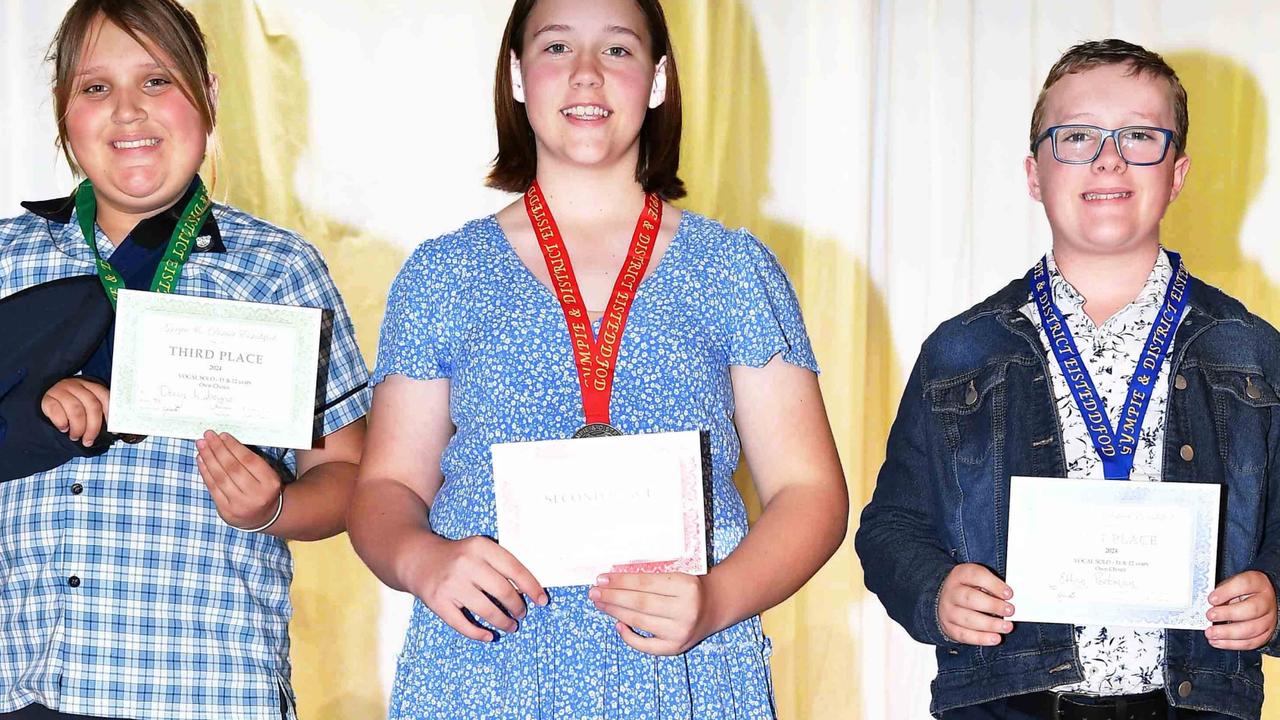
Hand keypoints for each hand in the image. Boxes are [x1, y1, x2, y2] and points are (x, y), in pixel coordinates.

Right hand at [41, 377, 109, 446]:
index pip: (105, 398)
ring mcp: (62, 390)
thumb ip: (97, 413)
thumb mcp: (84, 406)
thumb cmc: (69, 406)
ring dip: (78, 428)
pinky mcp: (47, 398)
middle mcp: (77, 386)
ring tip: (75, 436)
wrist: (45, 399)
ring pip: (76, 410)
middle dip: (93, 427)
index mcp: (90, 387)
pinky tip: (63, 428)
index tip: (111, 430)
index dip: (110, 414)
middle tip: (88, 440)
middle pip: (92, 405)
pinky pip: (57, 411)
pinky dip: (62, 423)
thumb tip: (111, 430)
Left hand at [195, 431, 283, 529]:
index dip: (234, 446)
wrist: (263, 516)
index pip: (249, 460)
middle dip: (218, 449)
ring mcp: (240, 505)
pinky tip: (201, 460)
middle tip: (208, 436)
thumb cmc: (262, 488)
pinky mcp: (226, 511)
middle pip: (233, 468)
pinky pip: (213, 488)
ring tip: (201, 445)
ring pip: (220, 477)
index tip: (223, 435)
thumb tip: (224, 442)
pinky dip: (205, 472)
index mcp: (270, 483)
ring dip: (208, 458)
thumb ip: (248, 461)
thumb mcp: (265, 474)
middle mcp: (256, 495)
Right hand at [405, 535, 546, 641]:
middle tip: (522, 613)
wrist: (418, 559)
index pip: (514, 569)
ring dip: (503, 622)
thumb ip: (500, 564)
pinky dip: (479, 634)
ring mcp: (451, 584)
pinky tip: (489, 636)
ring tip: (511, 626)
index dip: (532, 587)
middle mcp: (466, 564)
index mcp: (481, 547)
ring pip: (486, 610)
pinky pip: (463, 624)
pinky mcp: (438, 602)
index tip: (542, 600)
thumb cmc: (458, 557)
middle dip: (518, 607)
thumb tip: (529, 591)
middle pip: (503, 591)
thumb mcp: (479, 550)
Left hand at [589, 572, 717, 655]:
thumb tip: (614, 581)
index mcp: (686, 586)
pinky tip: (617, 624)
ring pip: (639, 621)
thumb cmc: (690, 587)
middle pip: (639, 603)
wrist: (714, 606)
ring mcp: (680, 631)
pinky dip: (628, 636)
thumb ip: (652, 578)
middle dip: (612, 596)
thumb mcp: (678, 574)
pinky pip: (645, 645)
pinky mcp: (675, 648)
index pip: (645, 583)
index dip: (621, 581)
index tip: (602, 578)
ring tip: (600, 603)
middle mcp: (684, 610)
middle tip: (594, 592)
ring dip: (615, 612)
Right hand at [938, 563, 1014, 645]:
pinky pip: (964, 635)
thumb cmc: (970, 588)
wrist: (946, 599)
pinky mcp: (949, 627)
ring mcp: (948, 611)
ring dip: (990, 624)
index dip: (993, 585)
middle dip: (992, 605)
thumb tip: (1009, 598)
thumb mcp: (978, 579)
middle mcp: (951, 592)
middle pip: (969, 598)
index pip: (975, 576)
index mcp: (960, 574)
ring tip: (1007, 627)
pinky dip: (981, 638)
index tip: (1009, 594)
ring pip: (968, 619)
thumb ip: (992, 585)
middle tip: (1010, 611)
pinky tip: (995, 638)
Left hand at [1205, 570, 1277, 649]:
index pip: (1244, 584)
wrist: (1259, 600)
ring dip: (1228, 633)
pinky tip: (1217, 641)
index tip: (1211, 599)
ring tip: (1210, 633)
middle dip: (1228, 614)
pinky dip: (1232, 644)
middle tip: (1210, 616)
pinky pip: (1251, 643)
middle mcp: (1266, 601)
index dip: (1227, 592)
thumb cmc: (1241, 591)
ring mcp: (1268, 619)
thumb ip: (1221, 592)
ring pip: (1252, 629)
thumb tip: (1205, 604)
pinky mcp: (1265, 634)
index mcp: (1257, 583)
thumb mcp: (1231, 585)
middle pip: (1252, 609)